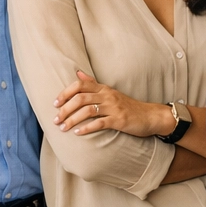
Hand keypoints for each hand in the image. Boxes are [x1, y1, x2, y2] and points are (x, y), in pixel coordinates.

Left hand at [54, 71, 168, 136]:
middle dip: (65, 109)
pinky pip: (100, 123)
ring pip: (87, 111)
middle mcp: (108, 96)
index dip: (65, 93)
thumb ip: (93, 84)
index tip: (55, 103)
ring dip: (72, 120)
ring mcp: (114, 107)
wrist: (150, 116)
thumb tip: (77, 73)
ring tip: (63, 128)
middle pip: (81, 98)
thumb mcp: (110, 93)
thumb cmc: (128, 106)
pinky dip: (87, 128)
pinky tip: (78, 133)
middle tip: (56, 120)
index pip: (80, 85)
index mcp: (104, 89)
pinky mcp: (119, 120)